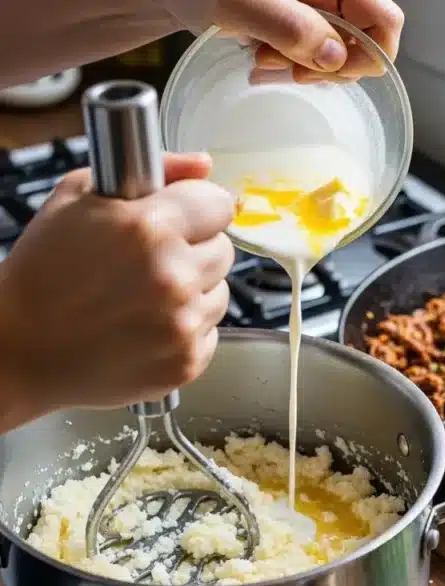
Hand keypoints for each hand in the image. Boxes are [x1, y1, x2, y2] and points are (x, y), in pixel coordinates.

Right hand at [0, 153, 234, 429]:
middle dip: (195, 251)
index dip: (198, 209)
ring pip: (221, 294)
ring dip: (194, 293)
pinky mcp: (185, 364)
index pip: (218, 205)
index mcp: (149, 227)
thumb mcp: (80, 197)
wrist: (23, 348)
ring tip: (148, 298)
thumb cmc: (44, 272)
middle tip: (154, 263)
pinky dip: (186, 332)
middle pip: (224, 250)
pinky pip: (209, 336)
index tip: (183, 219)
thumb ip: (153, 170)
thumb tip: (203, 165)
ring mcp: (182, 325)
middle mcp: (173, 277)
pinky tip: (148, 327)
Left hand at [165, 0, 403, 81]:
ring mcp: (314, 6)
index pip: (384, 19)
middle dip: (325, 64)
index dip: (366, 53)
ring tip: (263, 59)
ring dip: (302, 67)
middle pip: (362, 41)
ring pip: (336, 52)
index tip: (327, 70)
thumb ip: (291, 27)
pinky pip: (311, 53)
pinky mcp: (296, 21)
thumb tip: (334, 58)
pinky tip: (260, 56)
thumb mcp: (242, 2)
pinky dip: (288, 63)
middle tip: (283, 66)